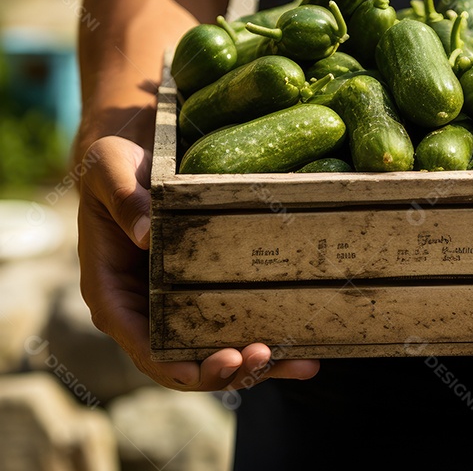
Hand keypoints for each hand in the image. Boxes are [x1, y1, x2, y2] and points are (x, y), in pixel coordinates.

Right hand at [77, 135, 320, 390]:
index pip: (142, 346)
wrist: (139, 158)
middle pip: (184, 362)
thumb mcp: (110, 171)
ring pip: (215, 354)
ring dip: (256, 367)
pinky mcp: (206, 295)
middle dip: (224, 369)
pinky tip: (307, 351)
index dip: (174, 365)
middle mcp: (146, 313)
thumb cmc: (115, 166)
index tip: (211, 365)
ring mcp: (178, 308)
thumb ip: (124, 200)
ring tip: (299, 363)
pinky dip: (270, 345)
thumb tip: (147, 233)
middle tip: (262, 356)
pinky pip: (236, 328)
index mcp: (114, 295)